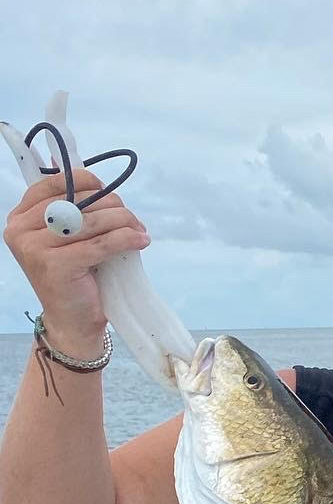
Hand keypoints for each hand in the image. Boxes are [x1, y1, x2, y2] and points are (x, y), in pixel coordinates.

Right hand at [3, 169, 149, 355]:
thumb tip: (98, 182)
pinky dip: (125, 239)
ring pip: (90, 221)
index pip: (53, 184)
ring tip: (139, 231)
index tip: (108, 190)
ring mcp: (35, 248)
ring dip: (123, 221)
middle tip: (132, 220)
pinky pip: (100, 244)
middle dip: (111, 205)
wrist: (73, 322)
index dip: (85, 181)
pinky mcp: (56, 265)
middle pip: (76, 200)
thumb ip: (73, 211)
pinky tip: (141, 241)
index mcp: (20, 218)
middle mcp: (21, 230)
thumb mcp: (68, 239)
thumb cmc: (76, 277)